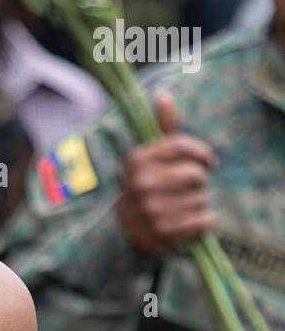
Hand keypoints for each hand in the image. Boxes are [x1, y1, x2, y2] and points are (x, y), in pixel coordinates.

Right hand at [117, 92, 217, 253]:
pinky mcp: (162, 234)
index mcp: (138, 160)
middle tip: (189, 188)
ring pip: (201, 199)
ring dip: (200, 203)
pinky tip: (190, 222)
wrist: (123, 230)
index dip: (202, 154)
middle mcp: (142, 185)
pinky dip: (203, 222)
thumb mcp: (149, 156)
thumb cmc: (145, 186)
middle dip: (199, 181)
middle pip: (196, 175)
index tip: (207, 162)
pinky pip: (202, 222)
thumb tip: (163, 96)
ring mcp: (151, 211)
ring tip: (184, 206)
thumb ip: (161, 128)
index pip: (184, 147)